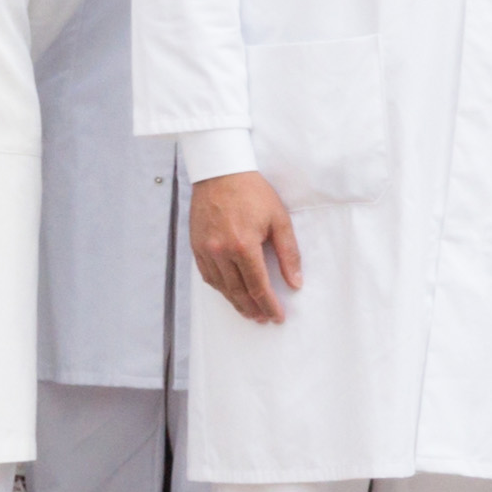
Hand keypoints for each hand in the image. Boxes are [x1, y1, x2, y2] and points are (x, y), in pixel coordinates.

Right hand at [190, 171, 303, 324]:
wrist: (220, 172)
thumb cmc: (252, 192)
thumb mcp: (279, 219)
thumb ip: (288, 253)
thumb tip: (295, 282)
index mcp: (243, 246)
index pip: (258, 287)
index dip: (269, 305)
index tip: (278, 316)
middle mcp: (221, 252)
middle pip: (238, 292)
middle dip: (253, 309)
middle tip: (263, 319)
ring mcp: (205, 250)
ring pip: (221, 287)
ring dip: (236, 303)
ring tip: (249, 312)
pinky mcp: (196, 246)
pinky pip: (207, 275)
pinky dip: (220, 288)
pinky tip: (229, 293)